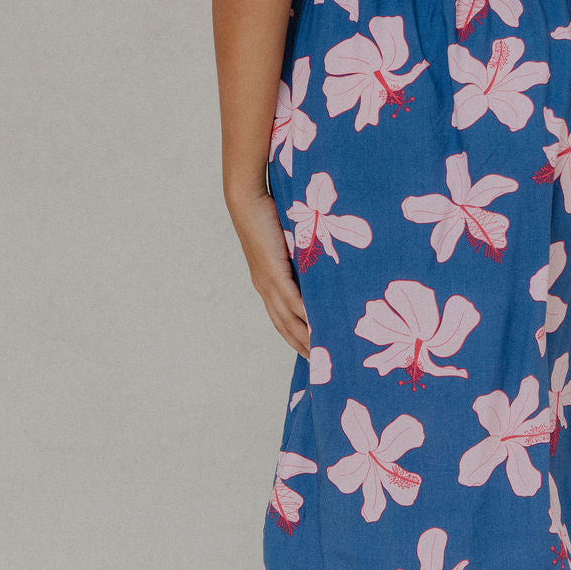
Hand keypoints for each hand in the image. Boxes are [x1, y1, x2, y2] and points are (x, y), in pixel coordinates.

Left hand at [229, 189, 310, 358]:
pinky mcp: (273, 271)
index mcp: (267, 285)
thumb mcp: (287, 243)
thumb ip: (300, 257)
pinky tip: (318, 326)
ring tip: (324, 354)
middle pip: (285, 327)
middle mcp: (266, 289)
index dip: (295, 339)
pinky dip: (304, 315)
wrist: (246, 201)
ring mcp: (268, 282)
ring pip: (288, 319)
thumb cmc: (267, 216)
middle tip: (322, 368)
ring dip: (306, 338)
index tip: (311, 354)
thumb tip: (319, 262)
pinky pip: (292, 299)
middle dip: (302, 348)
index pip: (282, 320)